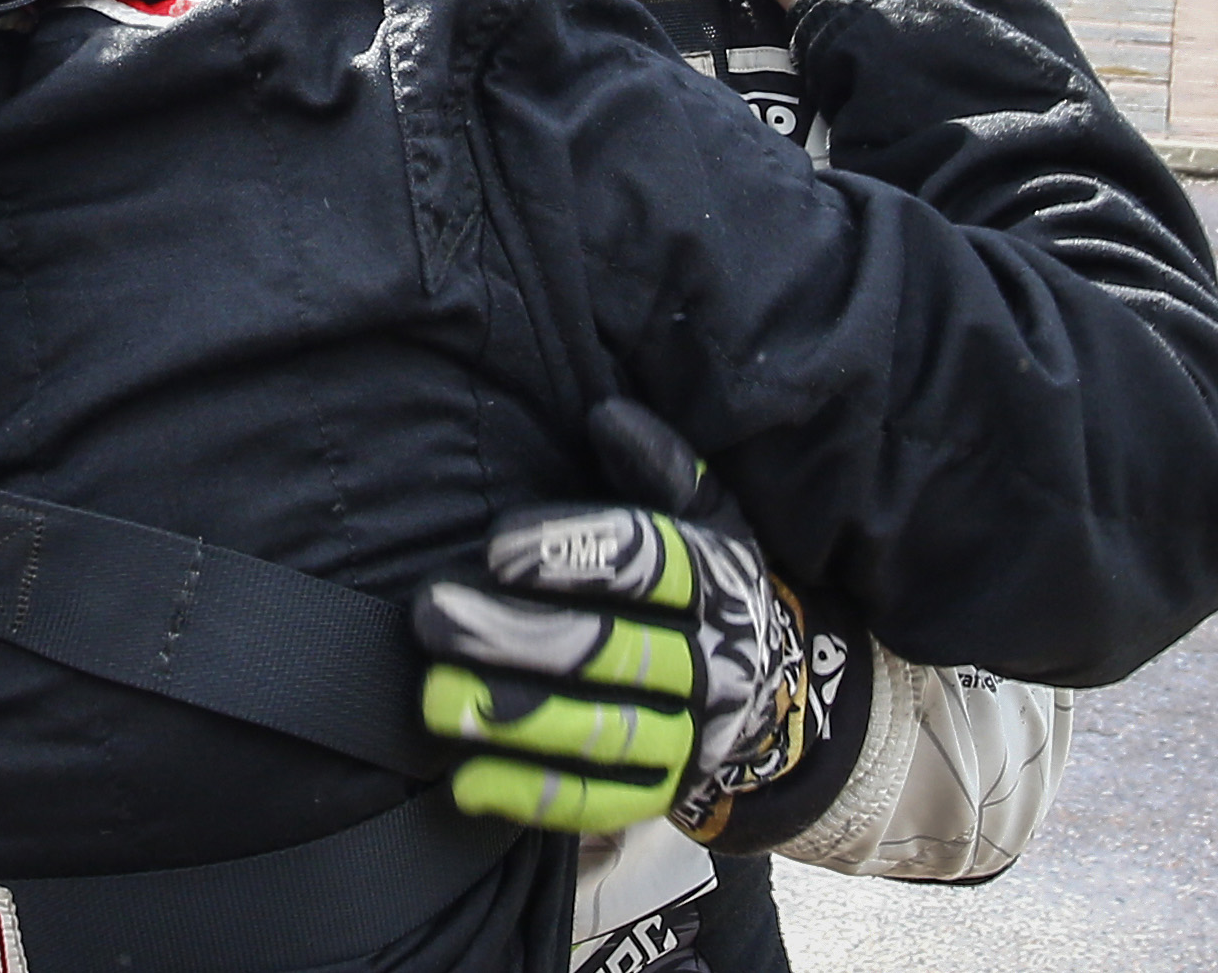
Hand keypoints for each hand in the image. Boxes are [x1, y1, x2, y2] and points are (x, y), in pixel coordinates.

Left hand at [413, 400, 812, 838]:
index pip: (652, 565)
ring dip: (515, 718)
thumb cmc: (706, 584)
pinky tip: (468, 782)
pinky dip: (535, 795)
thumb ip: (661, 466)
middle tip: (432, 615)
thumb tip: (607, 417)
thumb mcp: (708, 516)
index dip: (574, 555)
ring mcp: (694, 735)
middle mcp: (714, 661)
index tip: (495, 549)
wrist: (785, 693)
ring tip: (436, 698)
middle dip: (515, 636)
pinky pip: (602, 801)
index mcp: (719, 580)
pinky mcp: (667, 791)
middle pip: (610, 650)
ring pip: (603, 730)